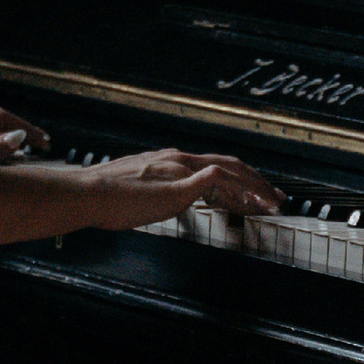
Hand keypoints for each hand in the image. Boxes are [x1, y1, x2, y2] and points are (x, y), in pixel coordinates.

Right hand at [88, 148, 278, 231]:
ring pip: (230, 171)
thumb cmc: (103, 197)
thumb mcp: (135, 191)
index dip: (237, 178)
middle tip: (276, 196)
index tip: (252, 191)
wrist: (87, 194)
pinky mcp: (179, 185)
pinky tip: (253, 203)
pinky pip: (219, 183)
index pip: (213, 165)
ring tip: (272, 203)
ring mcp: (180, 170)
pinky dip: (240, 191)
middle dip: (257, 181)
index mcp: (168, 161)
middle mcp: (178, 159)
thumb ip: (154, 192)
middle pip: (230, 164)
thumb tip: (161, 201)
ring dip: (256, 188)